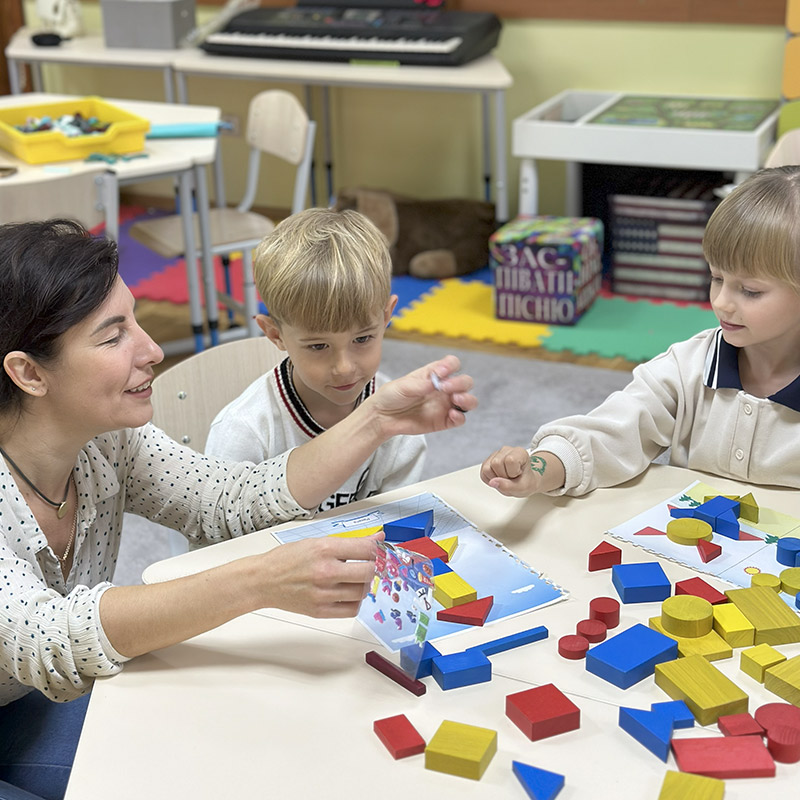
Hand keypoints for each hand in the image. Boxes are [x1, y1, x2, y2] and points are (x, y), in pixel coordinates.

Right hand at [259, 533, 382, 618]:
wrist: (263, 580)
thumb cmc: (287, 559)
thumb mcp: (317, 541)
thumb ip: (349, 542)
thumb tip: (378, 537)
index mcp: (324, 549)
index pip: (366, 548)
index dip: (378, 548)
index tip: (379, 550)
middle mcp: (325, 571)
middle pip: (368, 571)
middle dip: (375, 567)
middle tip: (371, 564)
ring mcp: (323, 593)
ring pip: (362, 591)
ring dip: (364, 584)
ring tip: (356, 578)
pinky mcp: (320, 610)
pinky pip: (351, 609)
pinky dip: (355, 601)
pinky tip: (348, 592)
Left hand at [371, 355, 476, 437]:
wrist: (383, 417)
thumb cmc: (391, 396)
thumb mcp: (404, 385)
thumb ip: (422, 384)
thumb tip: (437, 381)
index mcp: (434, 374)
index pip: (452, 364)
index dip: (451, 366)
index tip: (441, 372)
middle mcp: (443, 388)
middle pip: (465, 382)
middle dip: (460, 383)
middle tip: (444, 388)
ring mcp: (445, 405)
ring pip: (468, 400)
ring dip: (467, 399)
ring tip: (456, 400)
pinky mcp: (444, 420)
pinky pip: (460, 419)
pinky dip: (460, 417)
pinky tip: (452, 415)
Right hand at [480, 446, 561, 496]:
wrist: (523, 482)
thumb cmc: (526, 482)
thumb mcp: (522, 487)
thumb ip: (508, 485)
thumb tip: (492, 482)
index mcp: (519, 452)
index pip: (509, 460)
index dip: (511, 473)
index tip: (517, 475)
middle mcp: (506, 450)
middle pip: (495, 463)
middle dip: (502, 477)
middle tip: (511, 479)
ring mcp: (496, 454)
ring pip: (486, 468)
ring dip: (495, 478)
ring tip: (505, 479)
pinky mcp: (488, 461)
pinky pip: (482, 472)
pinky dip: (490, 479)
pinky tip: (499, 479)